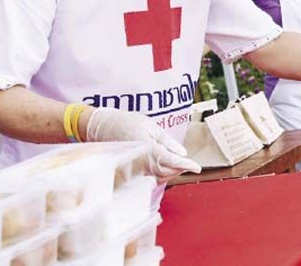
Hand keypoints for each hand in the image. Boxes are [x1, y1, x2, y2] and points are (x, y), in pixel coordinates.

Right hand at [86, 107, 200, 181]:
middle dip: (180, 170)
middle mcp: (139, 160)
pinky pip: (149, 179)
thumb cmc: (128, 122)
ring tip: (179, 165)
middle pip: (165, 172)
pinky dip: (161, 176)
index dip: (185, 165)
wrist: (104, 127)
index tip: (196, 167)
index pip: (169, 160)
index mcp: (146, 146)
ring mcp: (133, 168)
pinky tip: (166, 168)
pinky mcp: (130, 172)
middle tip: (190, 164)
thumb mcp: (151, 126)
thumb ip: (167, 141)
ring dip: (171, 174)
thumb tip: (183, 153)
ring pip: (158, 178)